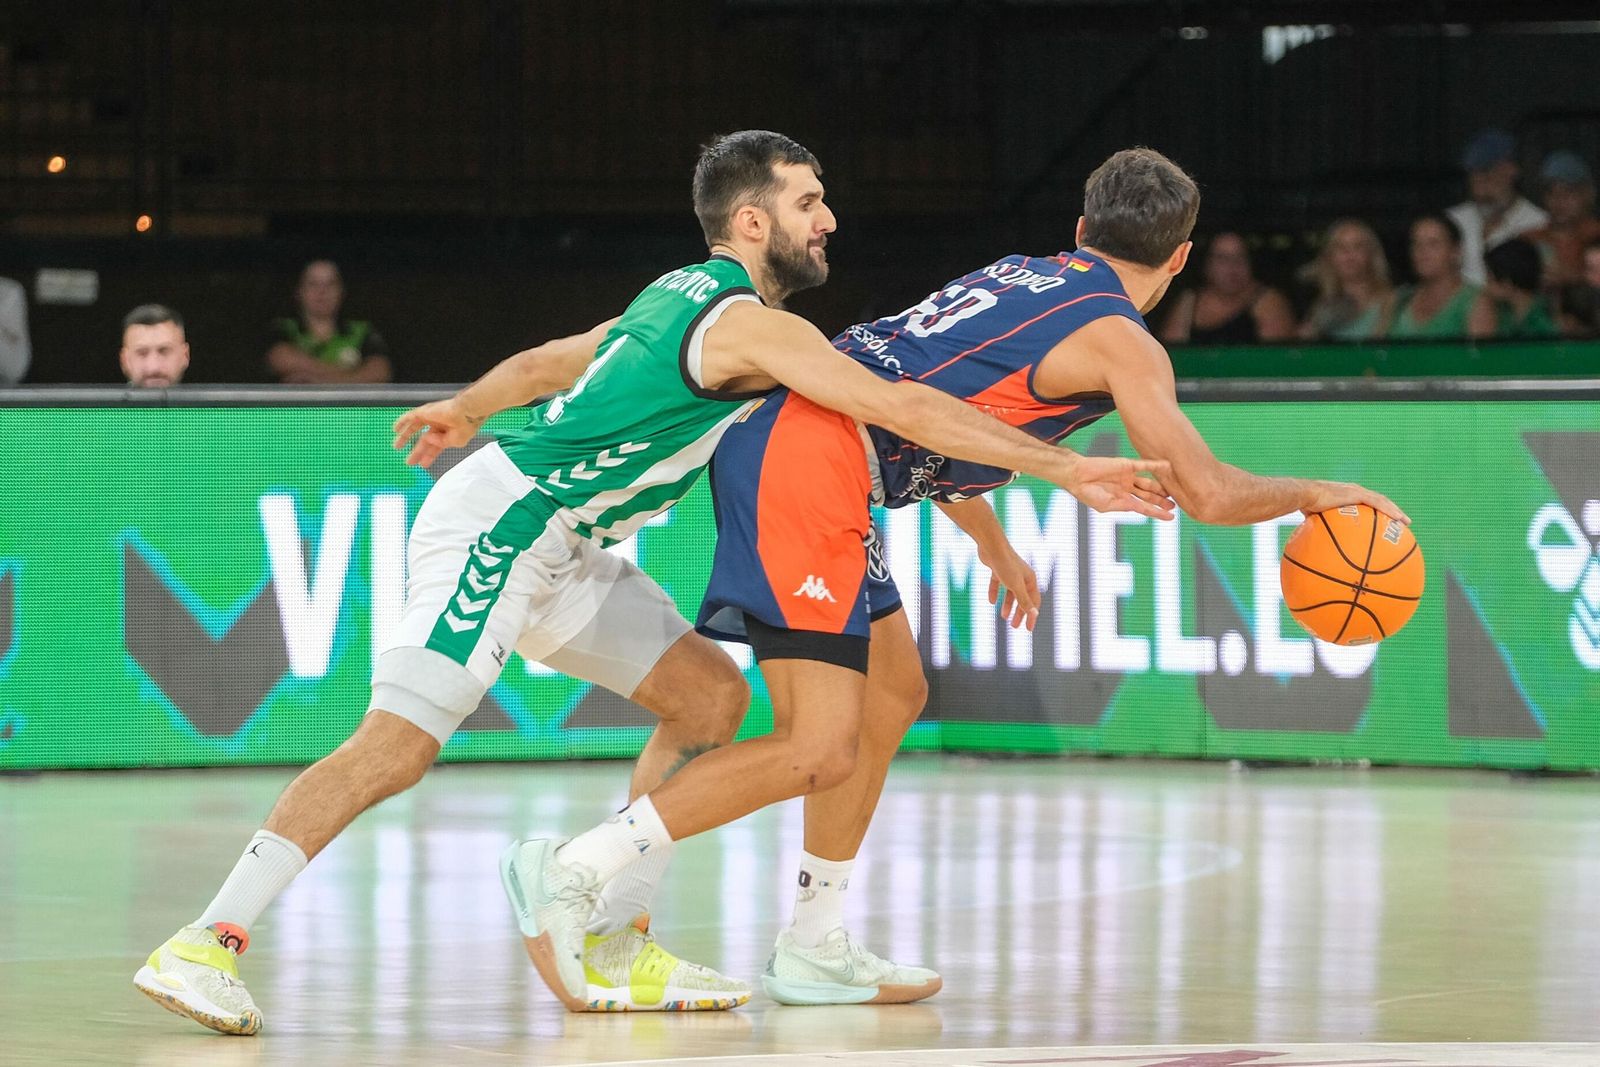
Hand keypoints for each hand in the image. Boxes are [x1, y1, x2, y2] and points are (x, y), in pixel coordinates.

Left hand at [392, 397, 483, 466]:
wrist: (465, 413)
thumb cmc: (465, 426)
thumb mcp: (455, 442)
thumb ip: (441, 443)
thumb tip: (427, 439)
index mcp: (448, 433)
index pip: (435, 446)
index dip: (429, 456)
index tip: (423, 464)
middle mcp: (439, 425)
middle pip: (424, 440)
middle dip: (417, 452)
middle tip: (409, 462)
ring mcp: (431, 418)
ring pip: (415, 428)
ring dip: (406, 437)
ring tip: (397, 447)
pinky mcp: (424, 412)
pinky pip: (409, 417)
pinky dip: (402, 422)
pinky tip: (395, 429)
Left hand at [979, 543, 1039, 630]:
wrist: (991, 546)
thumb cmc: (1006, 564)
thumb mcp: (1016, 586)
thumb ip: (1024, 601)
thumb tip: (1035, 615)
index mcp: (1030, 580)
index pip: (1034, 602)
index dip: (1031, 616)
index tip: (1028, 629)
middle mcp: (1022, 576)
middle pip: (1022, 598)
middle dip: (1019, 613)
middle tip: (1014, 627)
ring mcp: (1009, 572)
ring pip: (1010, 592)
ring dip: (1008, 605)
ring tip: (1003, 617)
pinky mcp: (997, 569)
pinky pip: (997, 584)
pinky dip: (995, 593)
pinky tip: (991, 601)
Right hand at [1057, 455, 1175, 519]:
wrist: (1077, 476)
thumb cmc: (1087, 493)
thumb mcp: (1106, 506)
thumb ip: (1124, 506)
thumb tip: (1140, 508)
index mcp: (1122, 500)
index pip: (1144, 507)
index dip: (1157, 512)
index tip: (1170, 518)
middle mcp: (1127, 488)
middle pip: (1149, 496)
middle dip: (1161, 501)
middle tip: (1174, 506)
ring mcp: (1127, 477)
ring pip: (1149, 483)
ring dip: (1161, 488)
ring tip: (1173, 493)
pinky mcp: (1126, 465)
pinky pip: (1144, 466)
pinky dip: (1156, 466)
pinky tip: (1167, 466)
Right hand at [1306, 481, 1409, 524]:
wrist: (1303, 495)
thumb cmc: (1304, 506)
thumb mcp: (1314, 519)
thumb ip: (1320, 529)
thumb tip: (1317, 546)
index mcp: (1346, 496)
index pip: (1366, 503)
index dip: (1377, 511)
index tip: (1384, 521)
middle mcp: (1354, 491)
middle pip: (1378, 501)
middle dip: (1391, 511)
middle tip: (1401, 522)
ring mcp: (1357, 492)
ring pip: (1382, 501)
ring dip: (1395, 511)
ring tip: (1406, 522)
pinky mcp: (1357, 494)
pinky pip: (1379, 503)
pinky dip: (1391, 511)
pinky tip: (1400, 520)